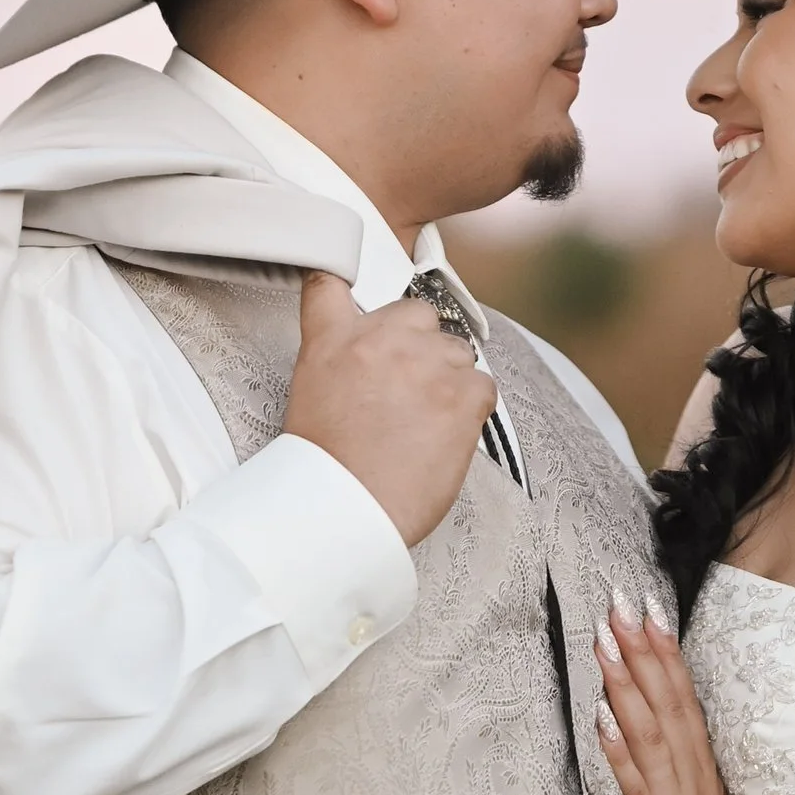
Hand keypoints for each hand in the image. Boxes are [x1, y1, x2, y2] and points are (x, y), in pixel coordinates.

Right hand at [284, 270, 496, 548]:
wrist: (346, 509)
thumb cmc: (327, 469)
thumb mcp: (310, 396)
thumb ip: (338, 361)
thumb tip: (365, 361)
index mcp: (334, 340)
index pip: (330, 285)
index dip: (345, 289)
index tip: (362, 303)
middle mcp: (382, 340)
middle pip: (417, 314)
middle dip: (418, 344)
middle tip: (407, 389)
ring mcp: (427, 363)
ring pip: (457, 350)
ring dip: (448, 378)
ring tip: (425, 422)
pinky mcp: (463, 395)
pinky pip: (484, 385)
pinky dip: (472, 408)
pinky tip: (448, 434)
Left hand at [593, 598, 757, 794]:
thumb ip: (680, 767)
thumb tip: (645, 718)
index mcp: (704, 769)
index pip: (685, 698)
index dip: (666, 650)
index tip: (648, 605)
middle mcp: (693, 778)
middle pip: (668, 704)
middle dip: (644, 649)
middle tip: (620, 601)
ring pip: (652, 733)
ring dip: (627, 685)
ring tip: (607, 641)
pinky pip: (638, 786)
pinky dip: (620, 750)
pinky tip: (603, 718)